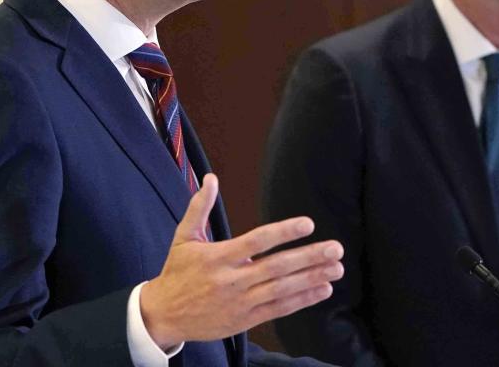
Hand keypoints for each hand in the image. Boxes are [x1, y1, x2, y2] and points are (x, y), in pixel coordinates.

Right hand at [140, 173, 343, 349]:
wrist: (162, 315)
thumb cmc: (176, 273)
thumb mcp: (183, 238)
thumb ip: (199, 208)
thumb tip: (210, 178)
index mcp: (218, 257)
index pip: (257, 241)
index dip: (283, 232)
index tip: (308, 224)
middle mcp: (232, 280)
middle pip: (276, 267)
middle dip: (309, 257)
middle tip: (335, 248)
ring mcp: (240, 302)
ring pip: (282, 290)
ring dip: (311, 279)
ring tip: (336, 268)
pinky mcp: (245, 321)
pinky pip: (278, 310)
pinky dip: (302, 301)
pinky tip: (322, 290)